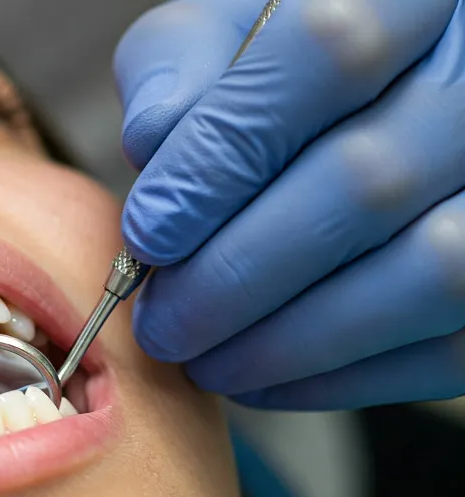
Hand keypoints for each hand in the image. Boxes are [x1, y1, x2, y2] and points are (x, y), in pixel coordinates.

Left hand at [114, 0, 464, 409]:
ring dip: (293, 339)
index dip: (222, 157)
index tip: (147, 235)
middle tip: (161, 323)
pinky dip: (347, 377)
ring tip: (205, 361)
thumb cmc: (282, 72)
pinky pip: (457, 343)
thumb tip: (154, 141)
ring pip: (430, 273)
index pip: (328, 52)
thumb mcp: (224, 33)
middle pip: (368, 181)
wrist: (378, 108)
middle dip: (238, 274)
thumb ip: (180, 65)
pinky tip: (266, 377)